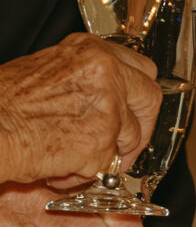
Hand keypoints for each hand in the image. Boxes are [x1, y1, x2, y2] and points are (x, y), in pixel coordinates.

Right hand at [0, 33, 161, 185]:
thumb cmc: (5, 104)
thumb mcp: (53, 71)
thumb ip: (89, 80)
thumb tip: (111, 98)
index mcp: (92, 52)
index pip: (142, 69)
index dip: (139, 96)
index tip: (135, 111)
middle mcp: (106, 73)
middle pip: (150, 100)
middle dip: (140, 127)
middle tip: (123, 145)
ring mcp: (107, 107)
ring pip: (131, 139)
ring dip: (107, 154)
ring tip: (72, 156)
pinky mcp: (101, 141)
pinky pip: (107, 166)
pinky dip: (85, 174)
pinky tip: (60, 166)